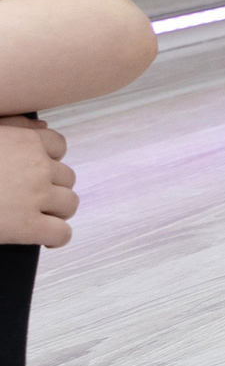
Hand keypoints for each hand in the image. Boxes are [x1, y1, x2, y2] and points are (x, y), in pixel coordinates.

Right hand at [0, 115, 76, 248]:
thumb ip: (14, 127)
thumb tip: (42, 126)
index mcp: (26, 142)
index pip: (58, 147)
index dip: (47, 161)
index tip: (37, 172)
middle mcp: (38, 166)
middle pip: (66, 177)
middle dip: (52, 187)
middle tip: (33, 199)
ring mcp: (35, 196)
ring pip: (69, 203)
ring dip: (57, 211)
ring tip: (39, 217)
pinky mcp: (27, 226)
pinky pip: (61, 233)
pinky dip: (55, 237)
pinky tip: (43, 239)